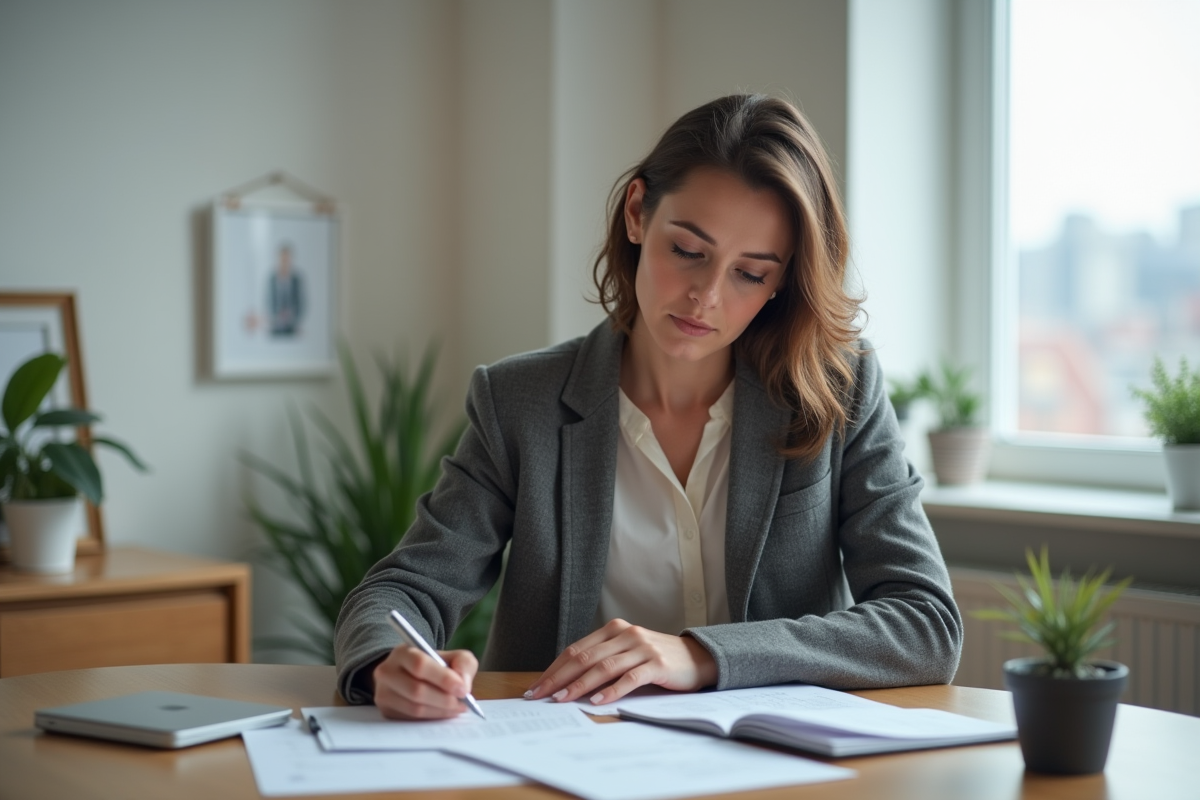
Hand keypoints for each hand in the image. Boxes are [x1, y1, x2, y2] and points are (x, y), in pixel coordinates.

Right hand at [372, 644, 477, 719]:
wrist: (411, 675)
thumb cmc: (435, 665)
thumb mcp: (453, 657)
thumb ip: (463, 663)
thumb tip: (463, 685)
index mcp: (402, 652)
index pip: (420, 665)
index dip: (443, 678)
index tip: (462, 689)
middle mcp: (387, 672)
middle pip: (416, 690)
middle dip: (444, 699)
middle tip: (463, 702)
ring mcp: (383, 693)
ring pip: (414, 708)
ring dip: (440, 711)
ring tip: (457, 708)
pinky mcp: (386, 711)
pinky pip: (411, 719)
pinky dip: (432, 718)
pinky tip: (444, 712)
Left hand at [525, 619, 717, 705]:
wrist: (698, 657)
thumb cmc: (656, 659)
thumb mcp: (627, 653)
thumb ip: (603, 660)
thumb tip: (567, 684)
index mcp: (614, 629)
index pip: (576, 650)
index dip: (554, 669)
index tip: (536, 688)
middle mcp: (626, 634)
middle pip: (584, 657)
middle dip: (558, 678)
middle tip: (539, 696)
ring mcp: (642, 648)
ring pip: (603, 667)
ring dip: (580, 685)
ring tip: (562, 699)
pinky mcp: (657, 664)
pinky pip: (630, 678)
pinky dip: (611, 690)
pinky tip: (597, 701)